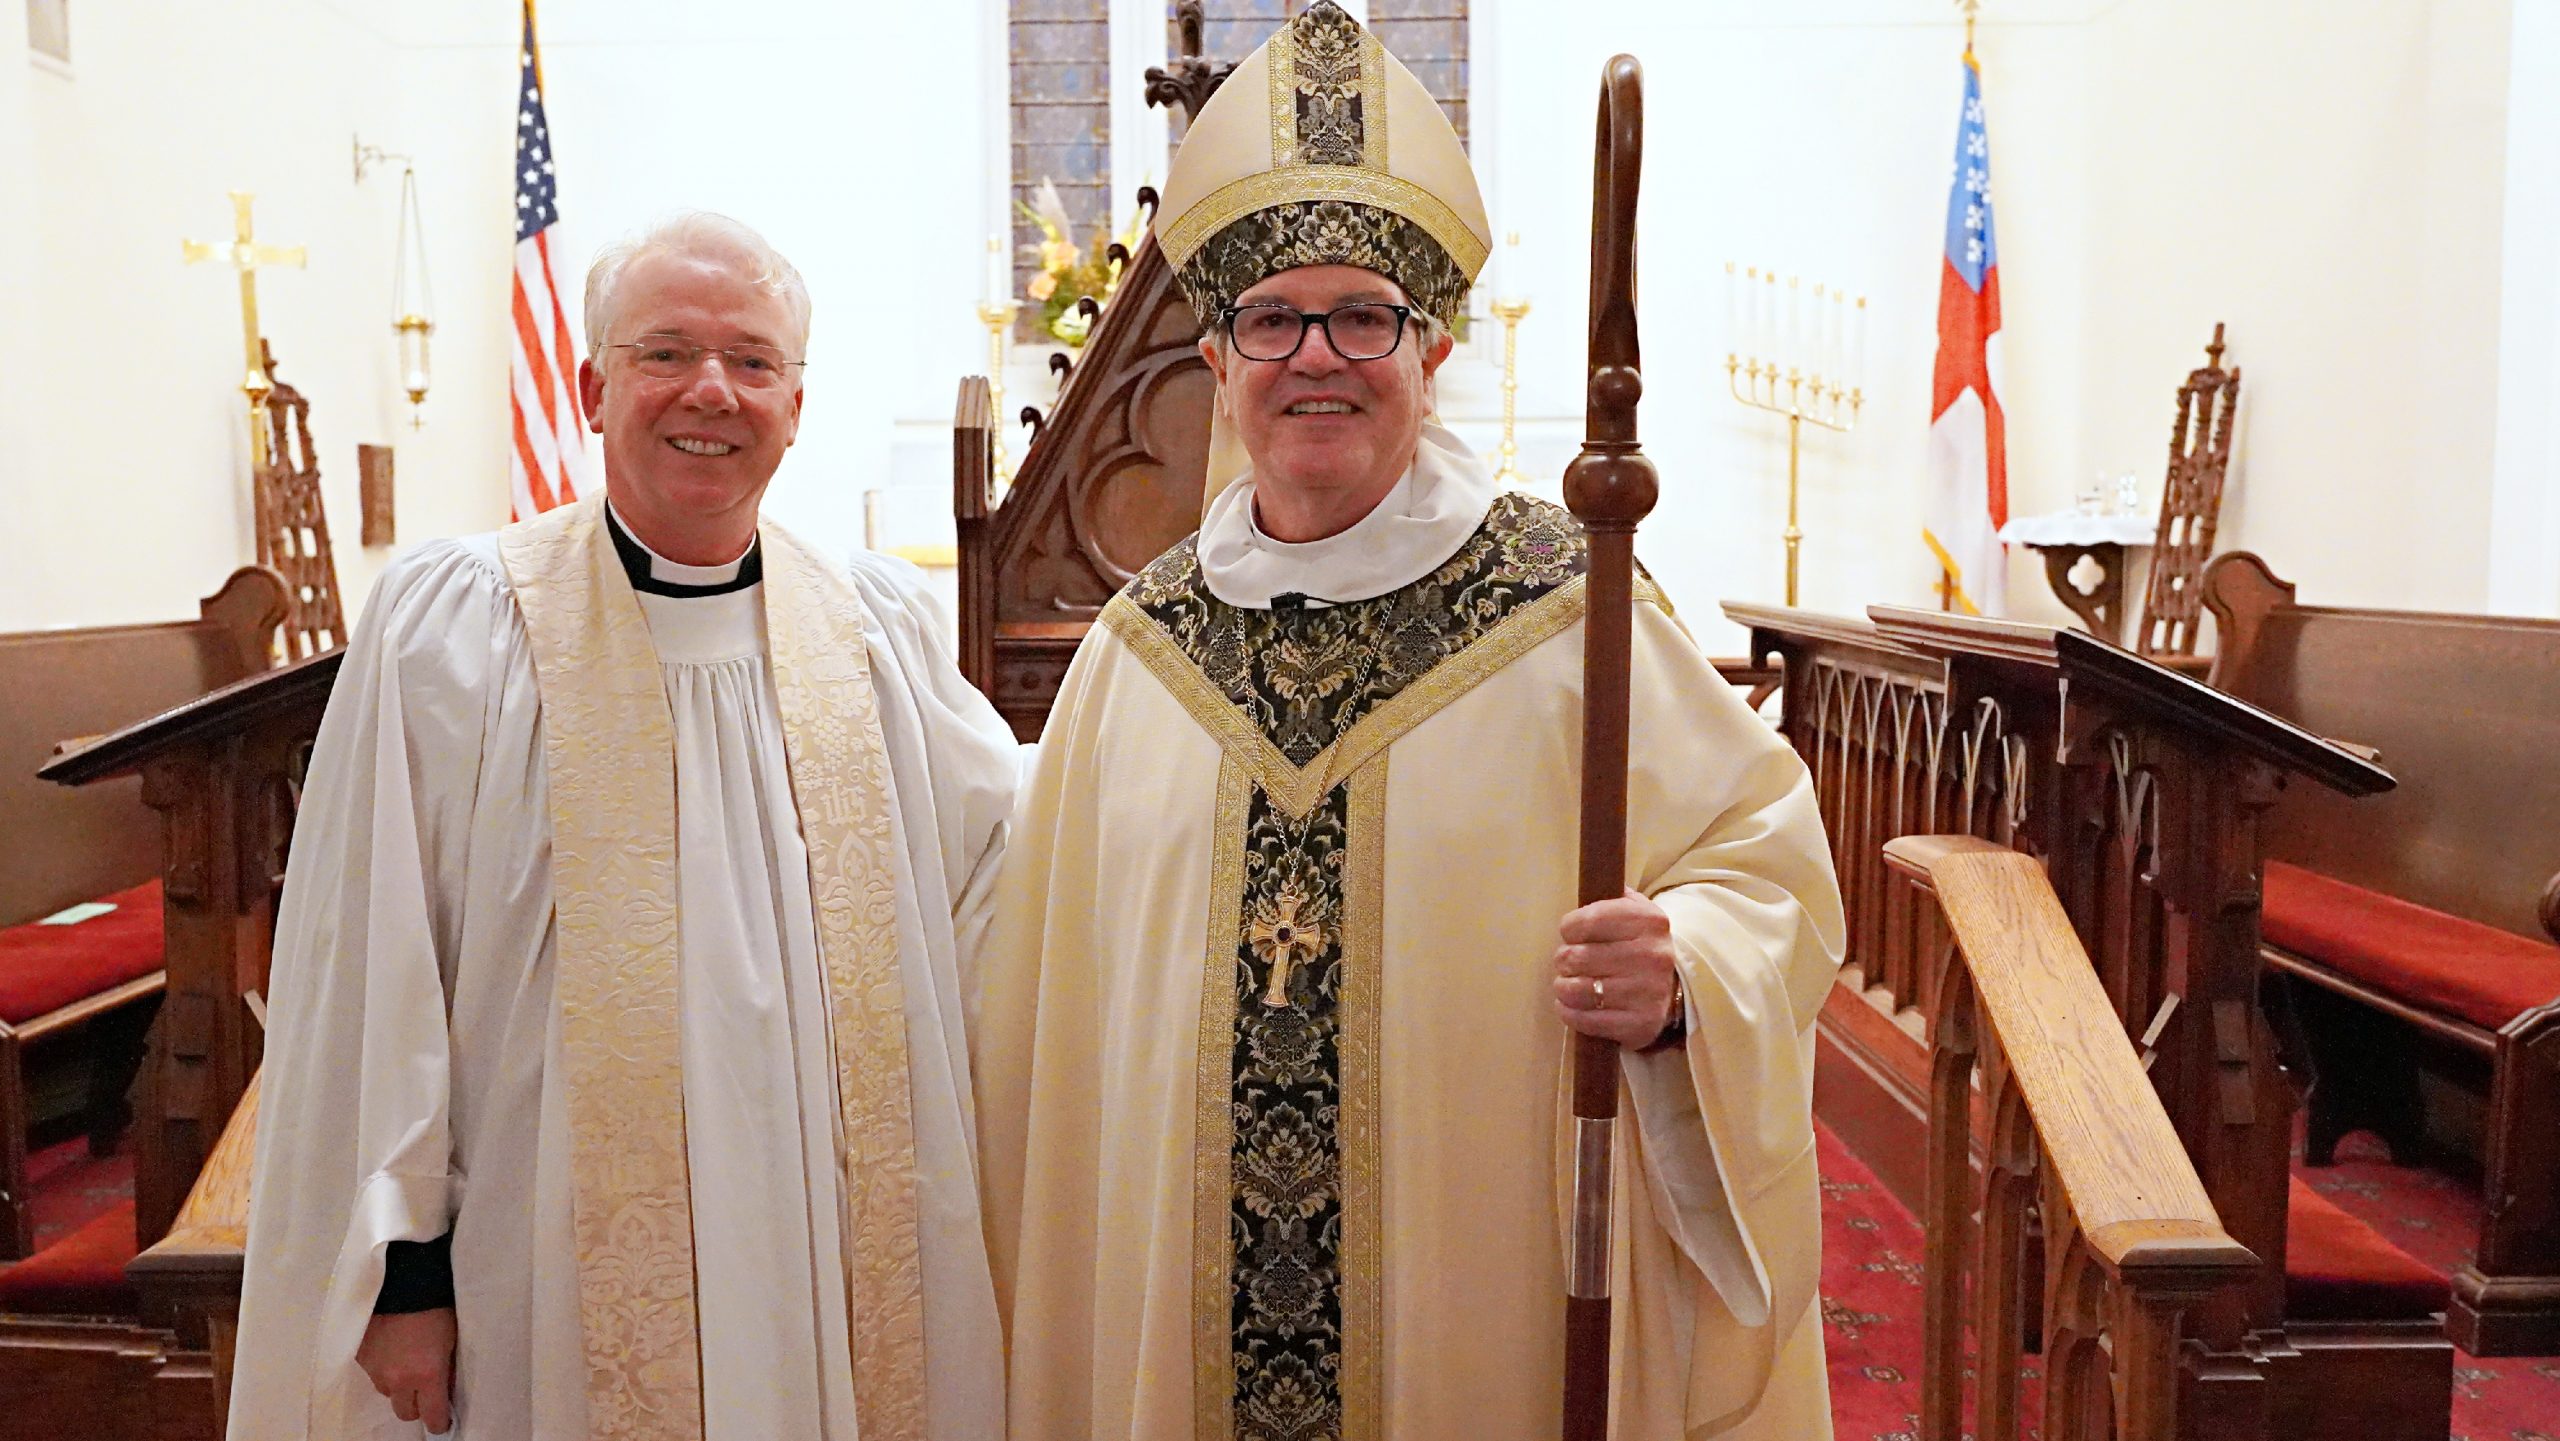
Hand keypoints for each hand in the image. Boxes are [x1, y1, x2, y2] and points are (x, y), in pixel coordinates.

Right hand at [357, 1307, 456, 1432]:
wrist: (401, 1279)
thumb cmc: (435, 1307)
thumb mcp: (451, 1340)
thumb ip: (446, 1370)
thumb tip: (444, 1389)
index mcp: (426, 1376)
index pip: (432, 1416)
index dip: (440, 1421)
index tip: (444, 1420)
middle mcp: (397, 1379)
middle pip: (405, 1412)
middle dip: (417, 1405)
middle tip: (424, 1390)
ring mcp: (375, 1370)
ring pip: (387, 1393)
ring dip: (398, 1385)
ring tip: (406, 1361)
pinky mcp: (359, 1357)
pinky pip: (373, 1373)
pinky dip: (382, 1367)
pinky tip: (391, 1348)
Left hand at [1551, 888, 1679, 1048]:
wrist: (1677, 988)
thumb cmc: (1641, 945)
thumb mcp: (1637, 911)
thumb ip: (1613, 896)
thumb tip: (1595, 879)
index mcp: (1650, 922)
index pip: (1587, 920)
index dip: (1569, 928)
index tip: (1572, 933)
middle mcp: (1652, 956)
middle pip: (1576, 957)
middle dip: (1564, 960)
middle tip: (1570, 962)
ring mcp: (1647, 992)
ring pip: (1576, 990)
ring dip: (1564, 987)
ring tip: (1570, 983)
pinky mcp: (1640, 1024)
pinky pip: (1585, 1020)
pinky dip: (1569, 1012)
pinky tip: (1573, 1005)